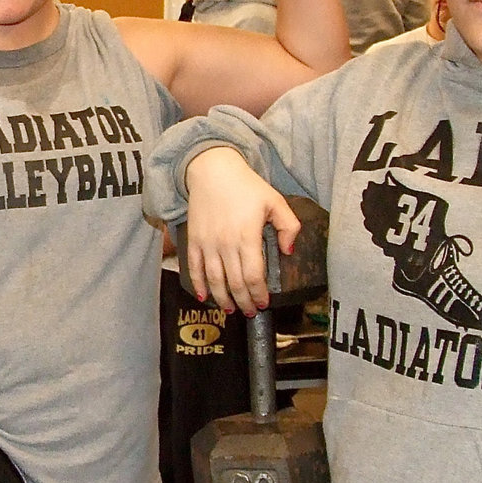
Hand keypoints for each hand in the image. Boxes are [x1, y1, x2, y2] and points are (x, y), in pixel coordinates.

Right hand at [183, 147, 299, 315]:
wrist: (212, 170)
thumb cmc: (247, 186)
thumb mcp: (275, 201)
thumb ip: (288, 227)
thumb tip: (288, 252)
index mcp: (247, 236)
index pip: (253, 275)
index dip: (258, 294)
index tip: (264, 303)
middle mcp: (226, 244)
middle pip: (234, 283)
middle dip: (244, 302)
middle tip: (251, 312)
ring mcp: (207, 243)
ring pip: (214, 280)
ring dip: (223, 299)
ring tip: (231, 310)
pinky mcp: (193, 240)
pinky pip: (194, 268)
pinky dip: (198, 285)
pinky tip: (205, 297)